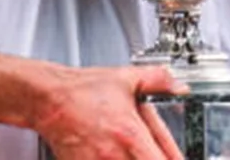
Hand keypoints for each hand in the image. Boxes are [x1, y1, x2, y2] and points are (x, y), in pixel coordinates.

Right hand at [35, 65, 185, 159]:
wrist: (49, 100)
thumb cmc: (83, 91)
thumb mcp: (126, 78)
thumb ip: (158, 80)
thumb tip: (180, 87)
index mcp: (130, 134)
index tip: (177, 159)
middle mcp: (114, 155)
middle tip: (155, 154)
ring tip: (136, 153)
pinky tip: (119, 156)